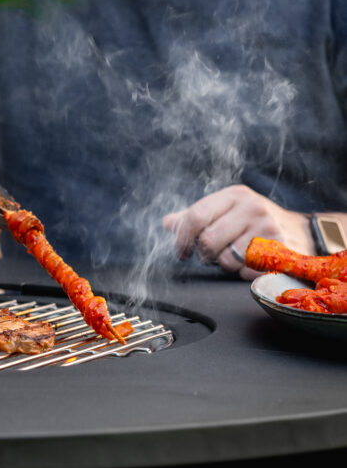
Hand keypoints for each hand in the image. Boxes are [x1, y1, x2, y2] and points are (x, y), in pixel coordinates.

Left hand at [162, 185, 314, 278]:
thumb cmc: (254, 221)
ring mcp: (268, 228)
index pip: (196, 215)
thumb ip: (196, 217)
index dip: (182, 238)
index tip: (182, 252)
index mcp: (234, 195)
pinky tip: (252, 263)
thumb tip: (166, 223)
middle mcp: (252, 207)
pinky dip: (244, 273)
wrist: (301, 231)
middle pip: (208, 240)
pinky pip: (246, 272)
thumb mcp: (227, 210)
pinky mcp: (280, 251)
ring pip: (227, 260)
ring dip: (226, 265)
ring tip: (236, 256)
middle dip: (205, 254)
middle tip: (212, 255)